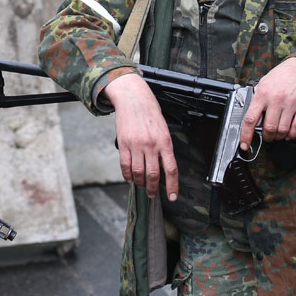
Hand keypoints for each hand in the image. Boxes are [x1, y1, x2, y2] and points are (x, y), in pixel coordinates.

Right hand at [103, 73, 177, 200]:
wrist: (134, 99)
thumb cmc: (150, 114)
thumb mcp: (164, 130)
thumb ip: (164, 148)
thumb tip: (164, 169)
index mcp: (165, 142)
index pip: (171, 169)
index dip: (172, 186)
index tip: (172, 196)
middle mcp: (151, 145)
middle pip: (153, 174)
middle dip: (153, 188)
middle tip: (152, 194)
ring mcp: (136, 145)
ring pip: (138, 172)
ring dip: (140, 182)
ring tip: (141, 185)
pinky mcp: (123, 143)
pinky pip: (125, 165)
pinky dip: (127, 175)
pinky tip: (130, 178)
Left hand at [239, 57, 295, 148]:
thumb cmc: (281, 75)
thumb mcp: (263, 83)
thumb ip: (257, 98)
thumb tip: (252, 115)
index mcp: (262, 94)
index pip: (250, 119)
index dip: (246, 135)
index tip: (245, 144)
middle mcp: (275, 100)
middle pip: (268, 128)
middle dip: (267, 137)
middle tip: (266, 136)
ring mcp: (290, 104)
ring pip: (282, 129)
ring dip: (279, 136)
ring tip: (277, 135)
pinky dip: (292, 134)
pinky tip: (289, 134)